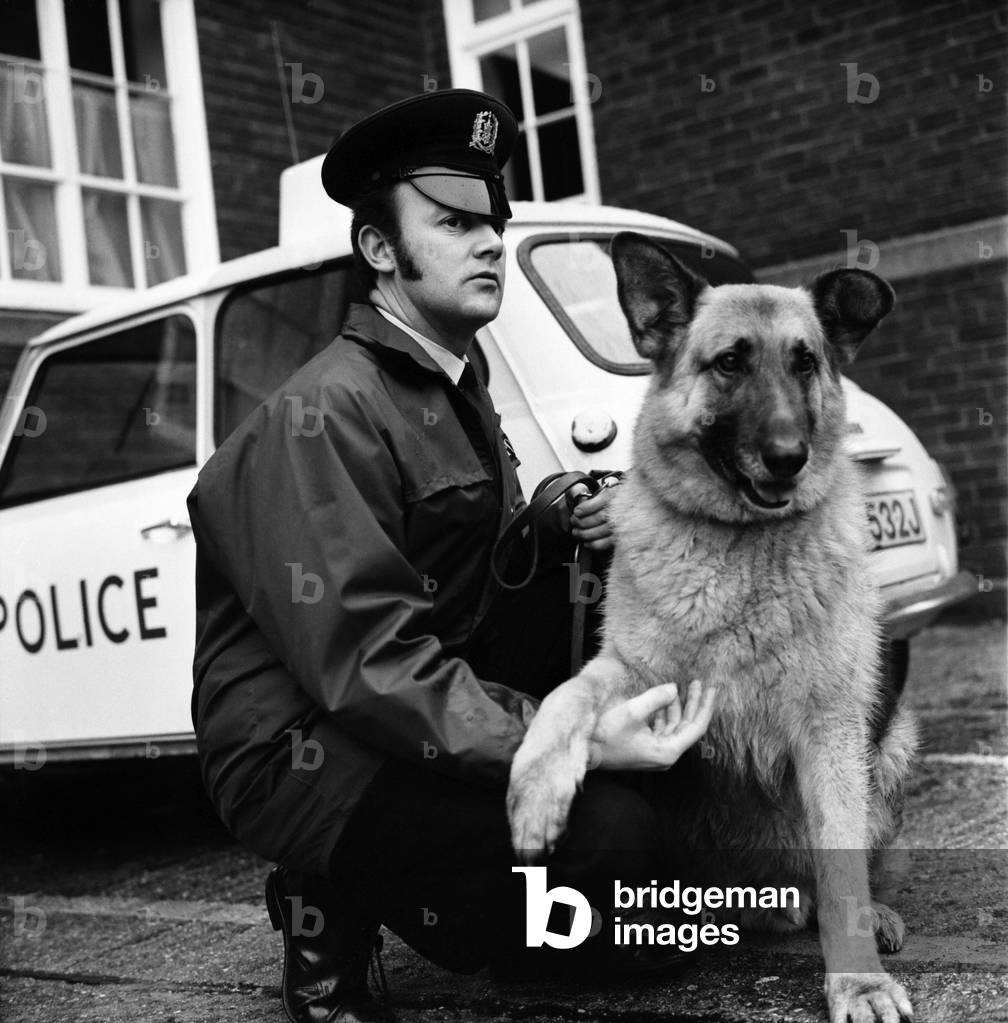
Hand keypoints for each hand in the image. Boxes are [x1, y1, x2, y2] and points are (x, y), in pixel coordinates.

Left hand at [569, 481, 618, 551]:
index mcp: (621, 495)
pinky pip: (607, 542)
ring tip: (577, 532)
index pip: (603, 500)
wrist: (645, 508)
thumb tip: (582, 501)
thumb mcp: (614, 490)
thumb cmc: (625, 499)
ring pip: (602, 530)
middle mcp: (624, 509)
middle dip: (583, 521)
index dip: (587, 507)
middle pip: (600, 517)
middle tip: (574, 521)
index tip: (577, 511)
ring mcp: (625, 524)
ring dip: (585, 533)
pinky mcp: (623, 537)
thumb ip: (601, 495)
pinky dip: (594, 544)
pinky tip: (587, 542)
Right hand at [588, 679, 717, 770]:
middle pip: (687, 726)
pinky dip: (666, 713)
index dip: (705, 706)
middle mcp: (666, 755)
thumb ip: (656, 698)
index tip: (712, 689)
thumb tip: (674, 688)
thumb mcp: (632, 712)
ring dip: (679, 707)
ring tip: (682, 687)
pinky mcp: (646, 749)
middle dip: (694, 703)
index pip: (696, 727)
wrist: (585, 752)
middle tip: (699, 683)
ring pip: (675, 726)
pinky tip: (665, 699)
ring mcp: (656, 753)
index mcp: (668, 751)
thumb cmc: (606, 736)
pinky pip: (663, 729)